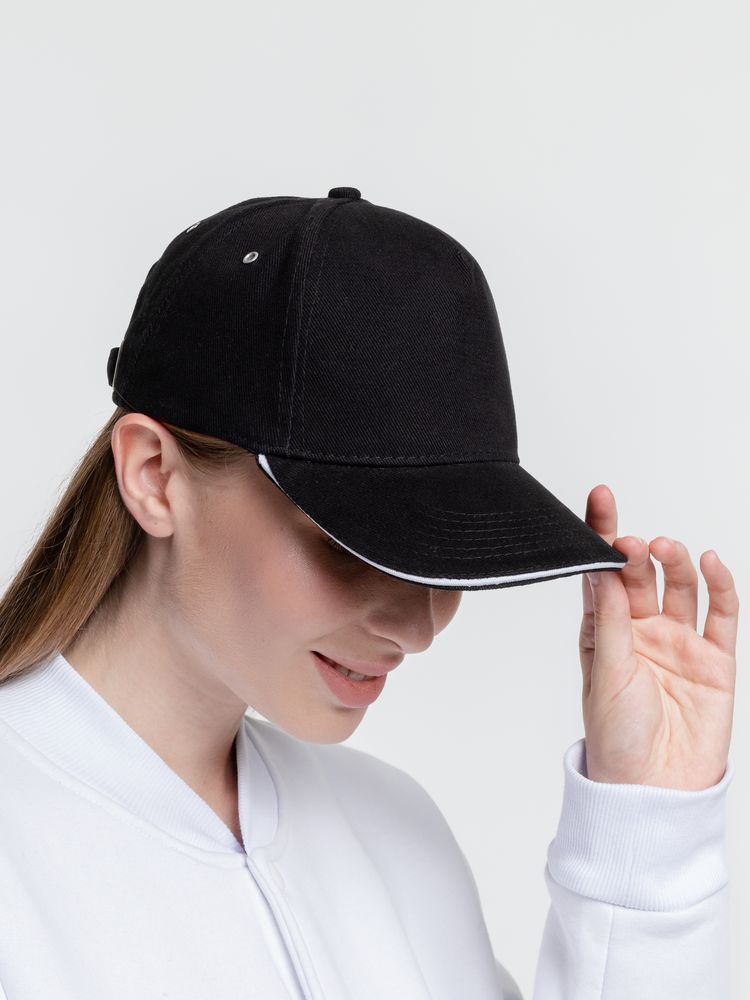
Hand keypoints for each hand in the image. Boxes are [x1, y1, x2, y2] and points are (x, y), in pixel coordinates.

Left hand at [579, 484, 737, 790]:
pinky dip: (721, 586)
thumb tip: (603, 568)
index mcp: (605, 630)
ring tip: (667, 549)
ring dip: (675, 562)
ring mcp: (679, 641)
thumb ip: (610, 620)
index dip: (601, 536)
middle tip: (633, 541)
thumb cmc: (618, 737)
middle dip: (637, 553)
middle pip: (641, 575)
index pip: (603, 573)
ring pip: (680, 587)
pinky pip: (721, 614)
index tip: (599, 500)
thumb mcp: (606, 673)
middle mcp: (642, 629)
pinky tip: (712, 563)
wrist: (655, 789)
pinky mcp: (715, 659)